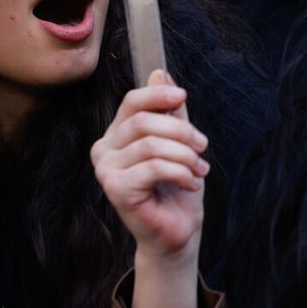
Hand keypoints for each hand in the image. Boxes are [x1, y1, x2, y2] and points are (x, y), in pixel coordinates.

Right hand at [91, 71, 207, 262]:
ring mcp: (106, 170)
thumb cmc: (176, 188)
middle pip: (144, 122)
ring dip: (185, 155)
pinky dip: (180, 172)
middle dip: (181, 131)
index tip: (182, 97)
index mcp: (116, 135)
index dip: (158, 95)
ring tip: (200, 169)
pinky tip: (190, 182)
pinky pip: (154, 167)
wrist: (176, 232)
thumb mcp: (178, 142)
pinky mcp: (115, 189)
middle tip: (202, 146)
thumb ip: (169, 111)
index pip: (131, 102)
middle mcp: (104, 150)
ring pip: (151, 145)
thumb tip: (161, 74)